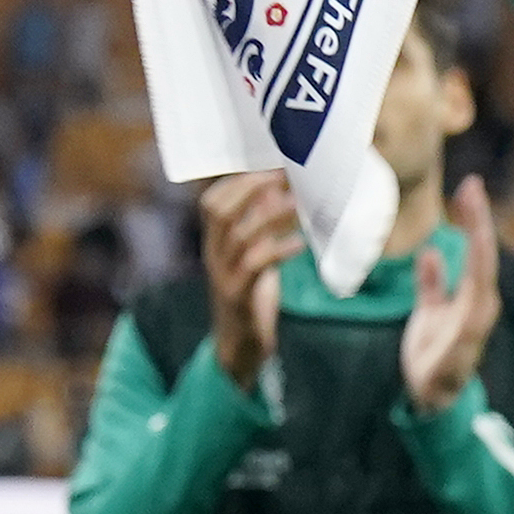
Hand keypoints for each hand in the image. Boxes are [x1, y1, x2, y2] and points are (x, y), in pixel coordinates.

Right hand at [198, 171, 300, 391]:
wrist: (239, 347)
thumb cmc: (251, 298)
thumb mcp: (255, 258)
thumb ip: (261, 228)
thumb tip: (279, 191)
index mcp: (214, 243)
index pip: (212, 202)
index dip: (237, 181)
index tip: (268, 166)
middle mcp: (213, 255)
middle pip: (219, 211)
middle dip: (250, 189)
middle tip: (283, 176)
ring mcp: (223, 275)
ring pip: (239, 235)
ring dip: (270, 216)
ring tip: (299, 205)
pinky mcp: (238, 295)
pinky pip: (256, 266)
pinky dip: (278, 250)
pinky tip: (300, 244)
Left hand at [397, 178, 503, 416]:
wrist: (428, 394)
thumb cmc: (433, 353)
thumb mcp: (428, 311)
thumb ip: (432, 283)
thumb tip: (431, 252)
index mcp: (472, 296)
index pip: (476, 250)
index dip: (474, 219)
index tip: (469, 187)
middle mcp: (481, 303)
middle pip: (483, 253)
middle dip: (479, 220)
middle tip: (473, 186)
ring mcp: (477, 318)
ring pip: (482, 269)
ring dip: (479, 236)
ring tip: (473, 205)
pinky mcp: (466, 335)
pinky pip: (471, 298)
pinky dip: (474, 273)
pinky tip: (466, 244)